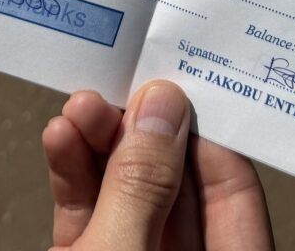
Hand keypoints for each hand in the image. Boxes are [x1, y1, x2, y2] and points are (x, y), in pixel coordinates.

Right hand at [42, 81, 273, 250]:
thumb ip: (142, 184)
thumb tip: (161, 106)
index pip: (233, 188)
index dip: (205, 131)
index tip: (175, 83)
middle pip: (175, 181)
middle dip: (142, 128)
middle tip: (122, 82)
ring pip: (125, 192)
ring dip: (100, 143)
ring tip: (80, 103)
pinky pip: (88, 214)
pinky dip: (73, 176)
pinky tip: (61, 137)